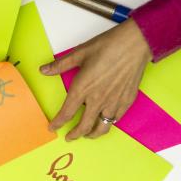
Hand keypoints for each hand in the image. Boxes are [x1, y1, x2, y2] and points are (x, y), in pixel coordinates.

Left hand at [40, 18, 151, 139]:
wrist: (136, 43)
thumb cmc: (108, 45)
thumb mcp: (79, 53)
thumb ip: (60, 65)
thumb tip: (43, 70)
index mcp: (82, 89)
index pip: (66, 114)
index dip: (57, 123)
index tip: (52, 128)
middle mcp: (97, 100)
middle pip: (84, 127)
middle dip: (74, 135)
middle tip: (69, 137)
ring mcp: (114, 102)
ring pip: (102, 127)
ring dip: (92, 134)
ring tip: (88, 134)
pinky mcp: (127, 100)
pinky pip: (116, 119)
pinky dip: (109, 123)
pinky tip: (106, 121)